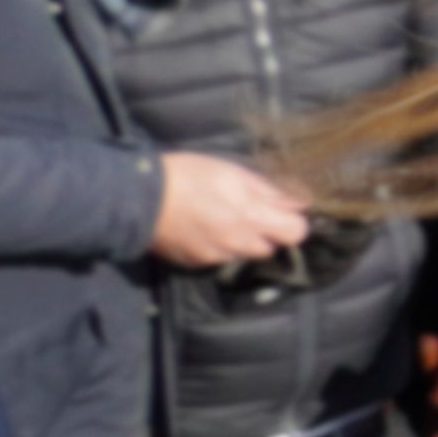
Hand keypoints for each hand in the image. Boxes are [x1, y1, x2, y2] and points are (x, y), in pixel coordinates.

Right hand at [148, 152, 310, 272]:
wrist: (139, 197)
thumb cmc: (188, 176)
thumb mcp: (233, 173)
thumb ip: (269, 191)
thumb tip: (298, 203)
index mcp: (251, 217)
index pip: (296, 233)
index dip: (292, 222)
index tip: (282, 212)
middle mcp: (237, 243)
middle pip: (270, 247)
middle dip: (265, 233)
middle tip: (248, 214)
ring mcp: (215, 256)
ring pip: (243, 254)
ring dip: (241, 242)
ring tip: (220, 220)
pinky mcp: (195, 263)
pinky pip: (218, 259)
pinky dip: (216, 247)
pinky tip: (201, 229)